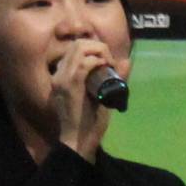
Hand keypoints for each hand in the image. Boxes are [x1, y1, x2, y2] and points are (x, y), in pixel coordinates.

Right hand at [51, 36, 116, 156]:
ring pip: (80, 47)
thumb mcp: (101, 96)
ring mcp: (62, 79)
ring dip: (99, 51)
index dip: (95, 49)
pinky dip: (98, 61)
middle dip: (99, 46)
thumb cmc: (89, 123)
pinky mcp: (70, 85)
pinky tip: (106, 68)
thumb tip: (127, 61)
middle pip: (78, 43)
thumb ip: (111, 79)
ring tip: (109, 64)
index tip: (108, 62)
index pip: (75, 48)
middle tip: (110, 62)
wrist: (79, 141)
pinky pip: (84, 63)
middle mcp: (59, 74)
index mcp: (62, 76)